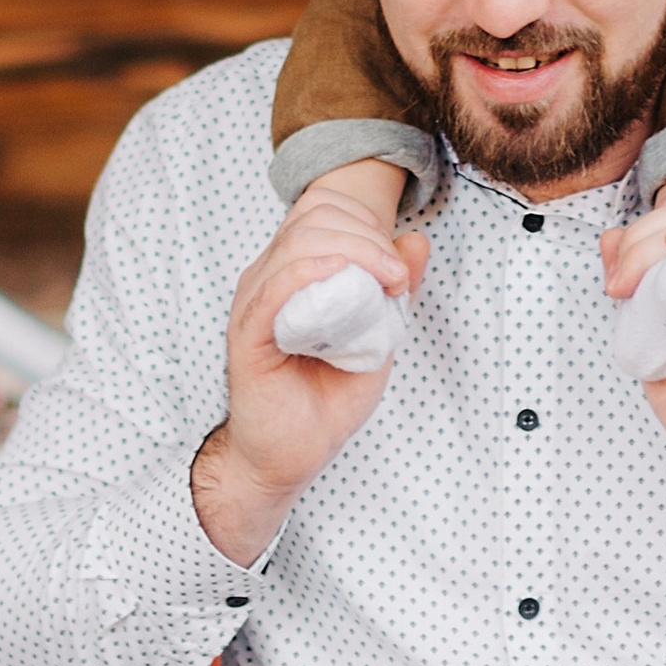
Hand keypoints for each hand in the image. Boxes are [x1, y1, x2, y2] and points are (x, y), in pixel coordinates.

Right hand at [192, 194, 430, 564]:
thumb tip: (417, 239)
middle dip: (369, 233)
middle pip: (315, 215)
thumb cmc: (327, 400)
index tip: (400, 265)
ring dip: (354, 249)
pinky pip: (275, 285)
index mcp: (293, 270)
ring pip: (298, 240)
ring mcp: (255, 301)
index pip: (323, 208)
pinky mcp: (248, 333)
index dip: (367, 219)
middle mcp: (269, 276)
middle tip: (399, 276)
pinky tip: (340, 274)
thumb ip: (393, 289)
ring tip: (386, 282)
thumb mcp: (378, 336)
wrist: (290, 457)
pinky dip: (310, 269)